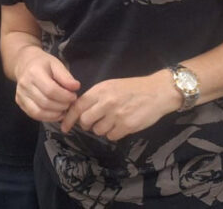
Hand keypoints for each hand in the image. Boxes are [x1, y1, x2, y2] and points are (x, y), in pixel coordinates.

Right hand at [13, 47, 79, 121]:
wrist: (25, 64)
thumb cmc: (43, 64)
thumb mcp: (56, 64)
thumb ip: (66, 76)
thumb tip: (76, 87)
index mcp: (34, 72)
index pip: (50, 90)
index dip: (64, 96)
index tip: (74, 96)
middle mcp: (24, 84)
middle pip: (45, 102)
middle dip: (61, 106)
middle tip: (70, 103)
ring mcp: (20, 95)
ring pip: (39, 112)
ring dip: (55, 114)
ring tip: (64, 109)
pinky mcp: (20, 103)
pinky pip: (34, 115)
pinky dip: (48, 117)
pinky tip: (56, 113)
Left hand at [60, 72, 175, 140]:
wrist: (157, 91)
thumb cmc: (133, 88)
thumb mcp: (111, 86)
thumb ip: (96, 97)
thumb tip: (80, 111)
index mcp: (100, 90)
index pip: (78, 106)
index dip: (69, 118)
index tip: (64, 126)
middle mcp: (106, 102)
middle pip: (85, 121)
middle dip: (87, 124)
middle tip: (93, 122)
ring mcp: (116, 115)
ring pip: (98, 130)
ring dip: (102, 129)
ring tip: (112, 120)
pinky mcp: (127, 126)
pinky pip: (112, 136)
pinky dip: (114, 133)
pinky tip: (121, 125)